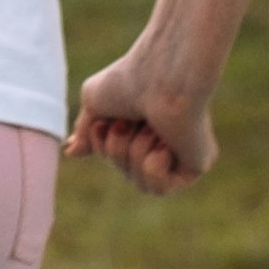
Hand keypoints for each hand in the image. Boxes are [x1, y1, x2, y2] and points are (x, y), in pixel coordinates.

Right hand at [67, 46, 215, 187]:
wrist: (160, 79)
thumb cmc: (129, 81)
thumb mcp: (94, 102)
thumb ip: (86, 130)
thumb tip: (72, 152)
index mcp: (143, 124)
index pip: (114, 155)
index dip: (103, 144)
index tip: (105, 122)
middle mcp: (164, 140)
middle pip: (123, 171)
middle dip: (116, 148)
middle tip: (128, 120)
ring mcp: (181, 155)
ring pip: (140, 184)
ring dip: (133, 154)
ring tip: (150, 127)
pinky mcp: (197, 166)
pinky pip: (160, 189)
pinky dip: (153, 165)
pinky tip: (167, 141)